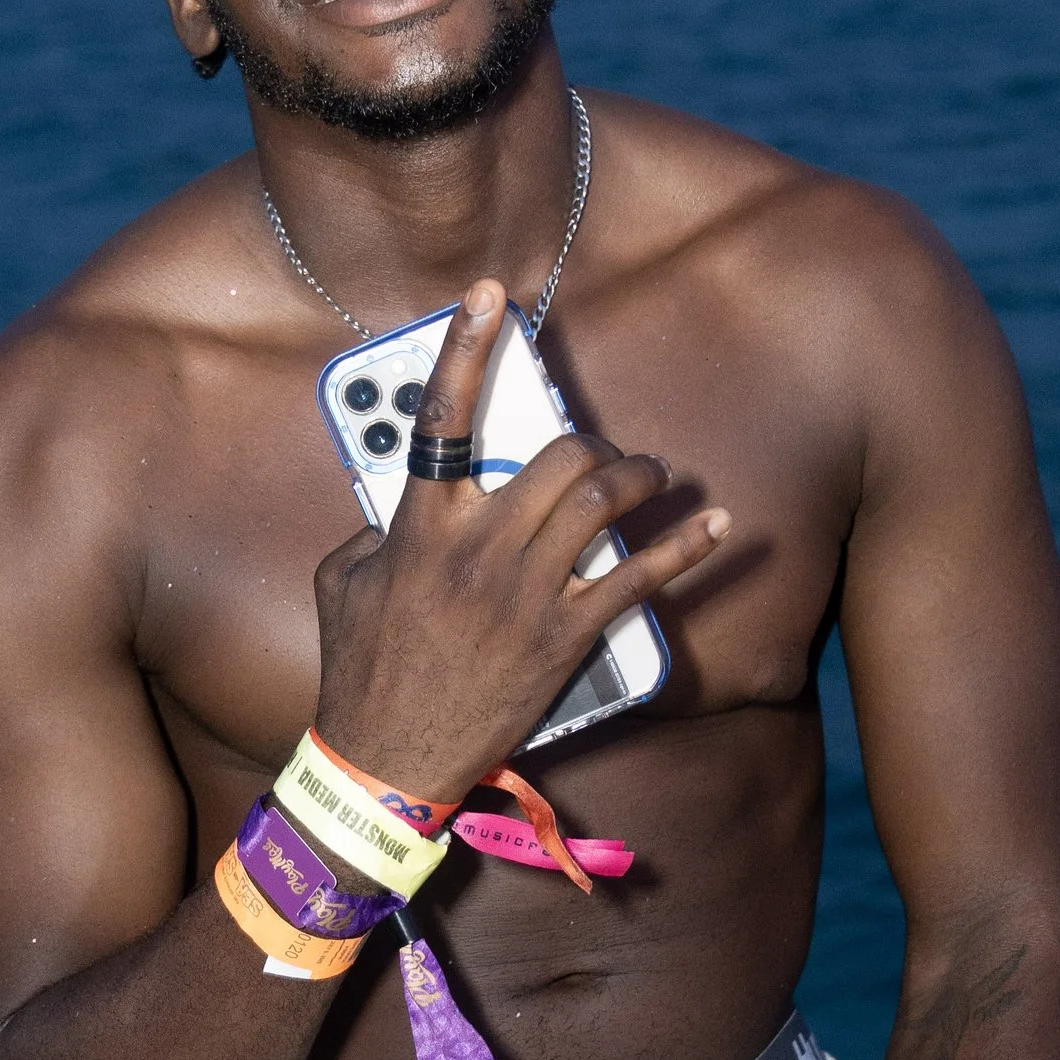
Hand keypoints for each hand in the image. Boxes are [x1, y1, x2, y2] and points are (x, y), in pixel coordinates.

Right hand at [310, 281, 728, 803]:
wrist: (387, 762)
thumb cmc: (360, 672)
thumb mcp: (343, 584)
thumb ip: (373, 531)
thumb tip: (402, 506)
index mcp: (418, 528)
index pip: (442, 421)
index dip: (467, 349)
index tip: (492, 297)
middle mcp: (477, 551)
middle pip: (555, 456)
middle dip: (589, 441)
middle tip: (597, 453)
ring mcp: (526, 594)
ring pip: (601, 501)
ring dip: (637, 475)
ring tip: (651, 475)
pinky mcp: (565, 639)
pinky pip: (639, 580)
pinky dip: (684, 547)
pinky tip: (717, 525)